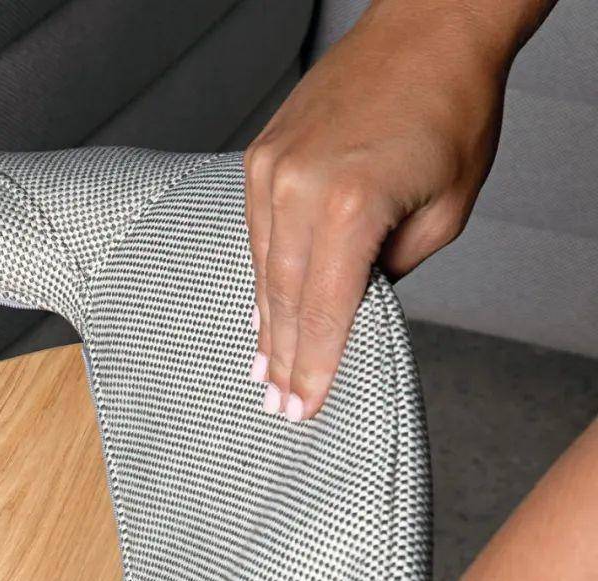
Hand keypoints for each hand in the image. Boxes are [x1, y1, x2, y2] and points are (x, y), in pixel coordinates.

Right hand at [243, 0, 508, 420]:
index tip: (305, 411)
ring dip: (268, 328)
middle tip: (279, 408)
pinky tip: (263, 315)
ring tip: (265, 375)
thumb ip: (392, 270)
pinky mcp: (261, 156)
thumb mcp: (443, 213)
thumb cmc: (452, 112)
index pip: (326, 313)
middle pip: (287, 301)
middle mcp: (299, 188)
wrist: (429, 26)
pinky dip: (263, 280)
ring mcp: (272, 169)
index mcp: (350, 206)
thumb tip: (353, 309)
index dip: (315, 370)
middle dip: (285, 361)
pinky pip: (257, 236)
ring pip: (266, 272)